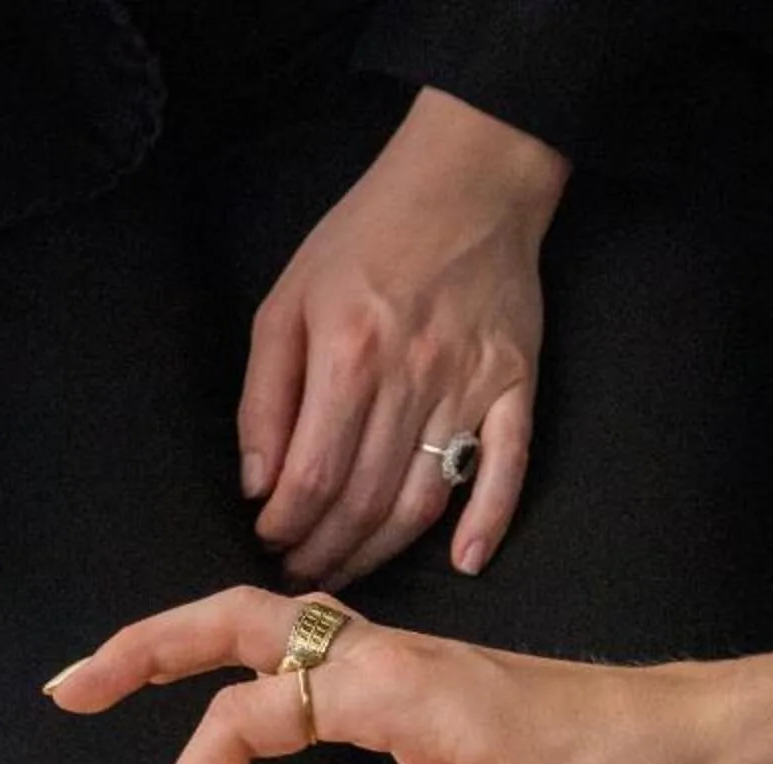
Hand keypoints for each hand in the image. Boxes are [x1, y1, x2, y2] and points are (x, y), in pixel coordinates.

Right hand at [49, 587, 729, 763]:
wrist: (683, 743)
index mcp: (384, 682)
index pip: (246, 716)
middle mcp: (377, 657)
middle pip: (231, 623)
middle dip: (142, 650)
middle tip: (67, 690)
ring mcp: (393, 666)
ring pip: (264, 635)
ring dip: (184, 654)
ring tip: (114, 687)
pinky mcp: (410, 688)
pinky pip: (303, 666)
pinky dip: (243, 681)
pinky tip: (229, 721)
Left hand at [240, 91, 565, 588]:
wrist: (469, 180)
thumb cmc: (365, 239)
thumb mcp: (287, 303)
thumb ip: (264, 396)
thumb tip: (256, 483)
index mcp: (349, 355)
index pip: (311, 475)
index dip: (286, 522)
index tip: (268, 538)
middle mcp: (412, 377)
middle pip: (363, 500)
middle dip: (324, 551)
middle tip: (300, 574)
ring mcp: (470, 385)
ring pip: (423, 500)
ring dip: (381, 552)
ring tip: (347, 572)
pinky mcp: (516, 384)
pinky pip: (507, 466)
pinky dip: (490, 520)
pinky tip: (465, 562)